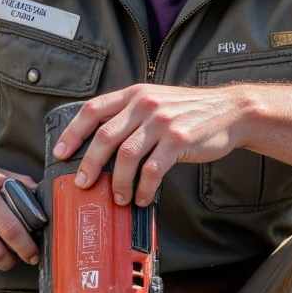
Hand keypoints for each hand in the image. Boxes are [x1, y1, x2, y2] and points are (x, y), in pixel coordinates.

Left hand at [53, 84, 252, 206]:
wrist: (231, 111)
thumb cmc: (191, 111)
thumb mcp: (157, 101)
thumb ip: (132, 114)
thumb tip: (103, 144)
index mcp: (135, 95)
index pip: (93, 110)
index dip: (72, 132)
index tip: (60, 152)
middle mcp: (145, 105)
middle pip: (105, 137)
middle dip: (89, 164)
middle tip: (83, 184)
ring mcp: (162, 123)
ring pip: (126, 157)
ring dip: (118, 183)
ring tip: (118, 197)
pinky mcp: (179, 141)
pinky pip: (152, 171)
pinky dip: (143, 189)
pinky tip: (142, 197)